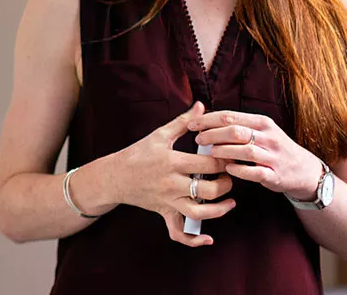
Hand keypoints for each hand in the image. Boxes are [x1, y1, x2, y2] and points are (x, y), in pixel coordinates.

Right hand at [115, 101, 235, 246]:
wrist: (115, 176)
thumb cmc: (138, 153)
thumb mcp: (159, 135)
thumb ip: (183, 122)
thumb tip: (201, 106)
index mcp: (172, 162)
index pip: (208, 164)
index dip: (225, 161)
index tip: (232, 156)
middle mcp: (171, 184)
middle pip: (209, 190)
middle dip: (226, 184)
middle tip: (230, 176)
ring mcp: (168, 201)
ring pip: (199, 213)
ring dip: (219, 210)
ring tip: (229, 201)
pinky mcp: (164, 213)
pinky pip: (179, 232)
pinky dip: (194, 240)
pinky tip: (208, 238)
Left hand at [190, 110, 323, 200]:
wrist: (304, 170)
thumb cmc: (274, 148)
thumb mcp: (261, 131)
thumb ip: (238, 125)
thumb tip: (207, 119)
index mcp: (262, 123)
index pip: (230, 116)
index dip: (208, 120)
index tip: (192, 124)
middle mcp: (268, 137)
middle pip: (235, 131)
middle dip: (212, 134)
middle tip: (198, 139)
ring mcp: (273, 156)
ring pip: (245, 150)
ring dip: (224, 151)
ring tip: (210, 152)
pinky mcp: (274, 174)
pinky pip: (255, 172)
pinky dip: (239, 170)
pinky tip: (228, 168)